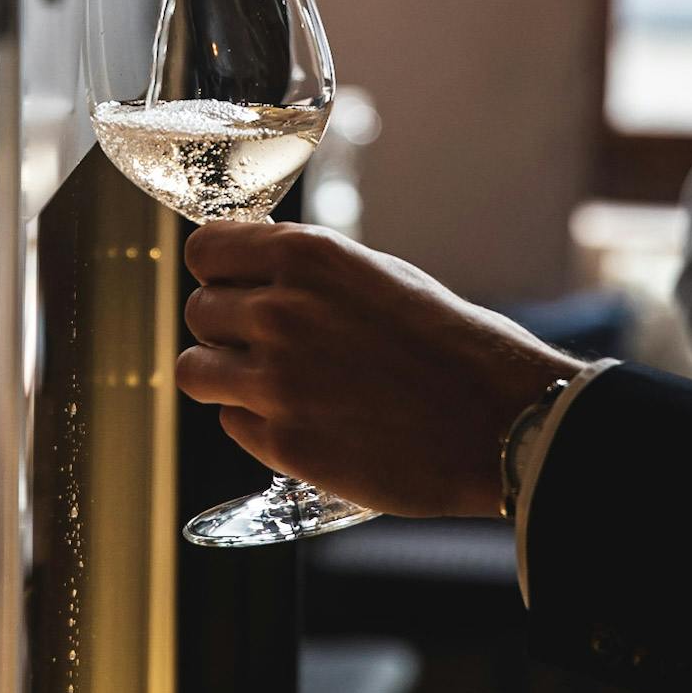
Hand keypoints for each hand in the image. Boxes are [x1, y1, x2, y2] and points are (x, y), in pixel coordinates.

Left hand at [175, 221, 581, 517]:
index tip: (231, 285)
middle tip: (261, 342)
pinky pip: (231, 422)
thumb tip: (251, 274)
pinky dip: (254, 420)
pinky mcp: (284, 443)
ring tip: (264, 382)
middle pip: (198, 310)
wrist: (497, 417)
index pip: (205, 249)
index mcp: (306, 256)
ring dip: (222, 374)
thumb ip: (305, 272)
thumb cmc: (448, 340)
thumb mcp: (373, 273)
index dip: (217, 270)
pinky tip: (301, 417)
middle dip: (223, 325)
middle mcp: (281, 311)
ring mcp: (277, 380)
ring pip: (194, 369)